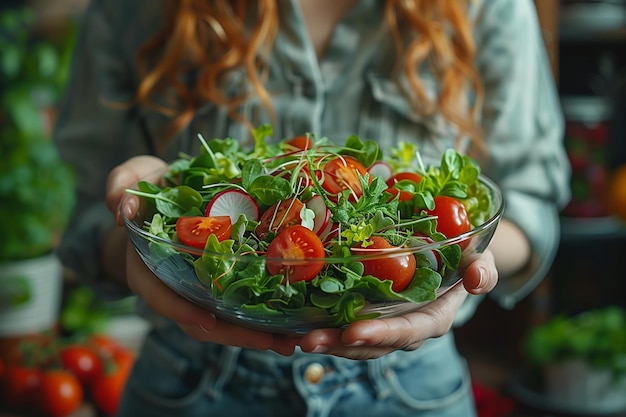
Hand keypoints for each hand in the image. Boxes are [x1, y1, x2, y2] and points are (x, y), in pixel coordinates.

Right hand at [105, 157, 299, 355]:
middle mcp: (174, 284)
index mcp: (148, 265)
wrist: (168, 198)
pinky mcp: (222, 283)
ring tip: (292, 342)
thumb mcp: (135, 177)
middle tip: (275, 341)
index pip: (159, 295)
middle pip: (199, 321)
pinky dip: (262, 319)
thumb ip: (123, 183)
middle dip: (235, 335)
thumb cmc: (152, 188)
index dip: (179, 310)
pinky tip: (293, 326)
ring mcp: (199, 289)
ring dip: (256, 335)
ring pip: (223, 322)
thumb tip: (121, 209)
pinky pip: (239, 307)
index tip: (206, 321)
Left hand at [298, 250, 497, 359]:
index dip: (381, 334)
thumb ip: (483, 271)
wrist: (451, 261)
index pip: (406, 332)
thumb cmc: (466, 260)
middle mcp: (404, 328)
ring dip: (324, 339)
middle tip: (308, 340)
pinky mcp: (365, 313)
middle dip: (340, 344)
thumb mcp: (481, 261)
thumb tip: (476, 278)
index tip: (353, 333)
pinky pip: (342, 324)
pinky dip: (319, 325)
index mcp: (431, 319)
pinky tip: (292, 323)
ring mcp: (383, 323)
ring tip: (294, 336)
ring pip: (351, 340)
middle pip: (370, 343)